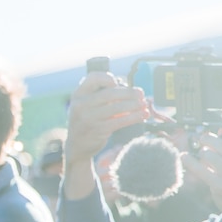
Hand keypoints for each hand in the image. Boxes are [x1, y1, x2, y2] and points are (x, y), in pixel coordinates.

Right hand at [63, 72, 147, 200]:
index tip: (118, 82)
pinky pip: (120, 121)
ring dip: (134, 105)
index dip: (107, 77)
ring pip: (117, 107)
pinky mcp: (98, 130)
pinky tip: (143, 115)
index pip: (92, 78)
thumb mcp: (87, 105)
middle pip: (109, 93)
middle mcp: (81, 105)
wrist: (77, 145)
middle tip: (141, 94)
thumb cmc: (87, 120)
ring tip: (144, 104)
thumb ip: (102, 95)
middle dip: (128, 93)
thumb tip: (130, 89)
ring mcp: (88, 118)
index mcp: (78, 95)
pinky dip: (134, 117)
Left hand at [180, 130, 221, 221]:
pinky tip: (184, 156)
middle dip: (209, 139)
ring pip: (209, 155)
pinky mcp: (219, 185)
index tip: (219, 129)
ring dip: (204, 153)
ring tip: (205, 154)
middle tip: (203, 138)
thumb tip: (221, 130)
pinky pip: (200, 169)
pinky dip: (190, 161)